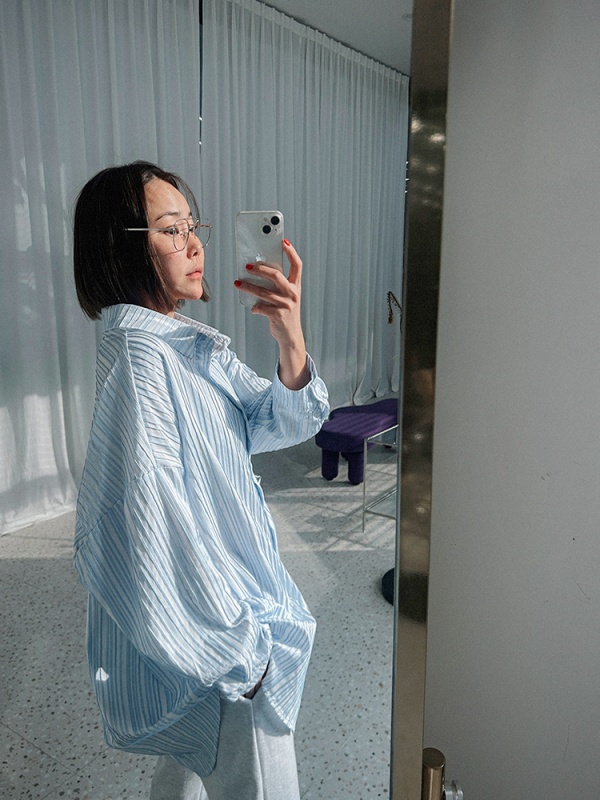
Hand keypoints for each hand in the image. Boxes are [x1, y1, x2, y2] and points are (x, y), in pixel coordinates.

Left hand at [234, 240, 309, 389]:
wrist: (290, 336)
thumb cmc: (285, 313)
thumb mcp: (286, 297)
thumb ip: (277, 285)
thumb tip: (257, 271)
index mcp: (296, 286)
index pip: (297, 265)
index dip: (291, 252)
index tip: (283, 241)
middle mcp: (293, 293)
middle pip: (276, 275)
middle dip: (260, 268)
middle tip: (247, 266)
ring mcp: (285, 304)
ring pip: (263, 291)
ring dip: (248, 286)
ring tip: (237, 283)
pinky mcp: (277, 315)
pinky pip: (260, 307)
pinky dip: (255, 307)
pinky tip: (253, 308)